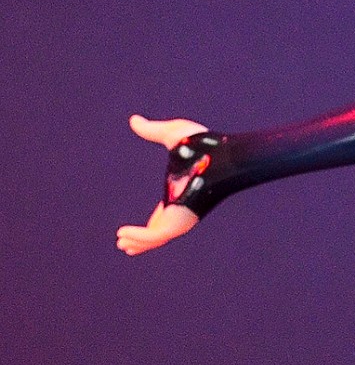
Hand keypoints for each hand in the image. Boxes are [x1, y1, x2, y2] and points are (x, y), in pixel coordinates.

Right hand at [115, 114, 206, 255]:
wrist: (221, 154)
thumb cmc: (203, 144)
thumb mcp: (169, 135)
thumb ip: (151, 130)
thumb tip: (134, 120)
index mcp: (181, 195)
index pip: (164, 214)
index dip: (149, 222)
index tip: (134, 228)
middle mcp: (183, 209)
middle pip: (159, 231)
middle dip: (141, 240)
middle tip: (124, 244)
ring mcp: (182, 217)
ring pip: (156, 238)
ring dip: (137, 242)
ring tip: (122, 244)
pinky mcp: (179, 221)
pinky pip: (155, 235)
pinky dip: (139, 238)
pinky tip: (124, 235)